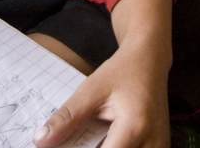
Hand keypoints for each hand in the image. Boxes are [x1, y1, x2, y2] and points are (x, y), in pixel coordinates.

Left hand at [35, 45, 170, 147]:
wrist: (150, 60)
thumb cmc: (122, 71)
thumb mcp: (91, 90)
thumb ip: (67, 118)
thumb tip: (40, 141)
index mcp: (134, 127)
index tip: (65, 147)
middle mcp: (152, 142)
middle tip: (75, 140)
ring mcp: (159, 146)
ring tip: (95, 138)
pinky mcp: (160, 147)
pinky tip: (108, 141)